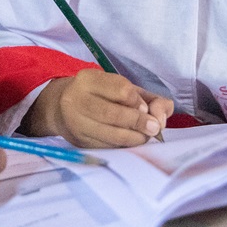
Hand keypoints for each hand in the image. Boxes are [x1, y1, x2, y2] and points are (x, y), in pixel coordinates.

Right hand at [24, 69, 172, 147]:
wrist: (63, 109)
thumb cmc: (101, 96)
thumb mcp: (123, 89)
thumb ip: (149, 98)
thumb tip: (163, 115)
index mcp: (89, 80)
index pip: (121, 90)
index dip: (137, 101)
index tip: (145, 108)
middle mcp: (77, 100)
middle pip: (113, 114)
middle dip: (138, 122)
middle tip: (153, 128)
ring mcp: (76, 123)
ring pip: (110, 134)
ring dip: (134, 138)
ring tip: (144, 136)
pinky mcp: (79, 142)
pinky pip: (107, 147)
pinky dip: (123, 147)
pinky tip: (129, 142)